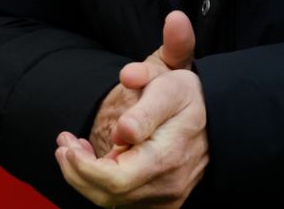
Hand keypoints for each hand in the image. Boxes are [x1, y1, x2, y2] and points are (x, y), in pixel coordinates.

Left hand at [59, 11, 207, 206]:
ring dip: (85, 177)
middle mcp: (168, 185)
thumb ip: (144, 103)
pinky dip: (103, 184)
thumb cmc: (188, 97)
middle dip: (76, 171)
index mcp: (166, 158)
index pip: (114, 180)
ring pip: (113, 201)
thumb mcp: (170, 85)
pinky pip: (125, 201)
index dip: (83, 168)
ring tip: (74, 147)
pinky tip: (97, 160)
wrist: (219, 116)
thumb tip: (123, 130)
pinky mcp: (163, 201)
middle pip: (108, 195)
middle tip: (64, 142)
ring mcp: (166, 197)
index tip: (67, 143)